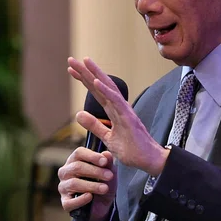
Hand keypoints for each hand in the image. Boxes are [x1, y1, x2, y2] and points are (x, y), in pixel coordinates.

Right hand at [57, 148, 115, 220]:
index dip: (92, 156)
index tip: (105, 162)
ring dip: (92, 186)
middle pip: (77, 167)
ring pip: (74, 183)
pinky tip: (90, 197)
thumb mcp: (109, 172)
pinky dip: (81, 199)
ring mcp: (63, 187)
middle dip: (95, 171)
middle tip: (110, 176)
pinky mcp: (65, 202)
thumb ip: (108, 163)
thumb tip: (106, 154)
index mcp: (75, 161)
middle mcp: (65, 172)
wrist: (103, 204)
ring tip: (105, 188)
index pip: (78, 153)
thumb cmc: (103, 183)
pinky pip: (70, 201)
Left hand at [68, 56, 169, 175]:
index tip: (72, 69)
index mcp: (114, 111)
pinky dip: (106, 91)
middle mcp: (119, 107)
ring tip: (84, 62)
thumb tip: (79, 114)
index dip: (85, 80)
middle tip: (72, 60)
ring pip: (108, 88)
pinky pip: (116, 101)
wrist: (148, 160)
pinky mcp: (129, 118)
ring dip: (95, 75)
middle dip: (86, 72)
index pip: (97, 92)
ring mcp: (125, 111)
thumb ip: (95, 125)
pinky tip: (96, 81)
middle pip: (101, 86)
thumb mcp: (107, 138)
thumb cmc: (132, 150)